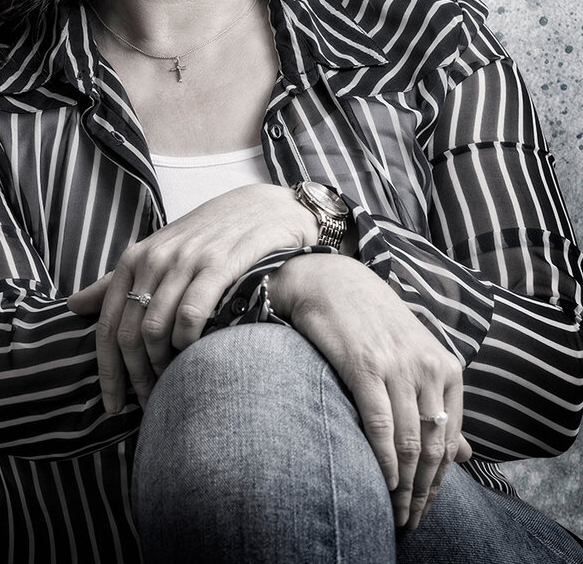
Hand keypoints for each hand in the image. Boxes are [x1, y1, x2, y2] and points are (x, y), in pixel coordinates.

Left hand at [68, 184, 317, 412]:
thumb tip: (71, 305)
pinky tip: (194, 354)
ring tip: (170, 386)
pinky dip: (187, 342)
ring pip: (155, 329)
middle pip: (128, 334)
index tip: (111, 406)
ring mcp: (185, 260)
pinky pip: (190, 314)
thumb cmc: (206, 235)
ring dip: (160, 367)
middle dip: (133, 378)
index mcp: (134, 258)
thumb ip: (116, 280)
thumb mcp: (157, 251)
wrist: (261, 207)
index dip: (107, 372)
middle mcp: (155, 259)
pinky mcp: (218, 264)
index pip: (107, 325)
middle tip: (146, 404)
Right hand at [267, 253, 470, 530]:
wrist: (334, 281)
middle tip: (412, 519)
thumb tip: (465, 453)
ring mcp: (397, 367)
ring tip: (397, 511)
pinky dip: (384, 460)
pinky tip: (383, 481)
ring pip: (409, 441)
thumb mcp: (418, 356)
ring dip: (404, 485)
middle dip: (424, 491)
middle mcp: (428, 367)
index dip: (441, 481)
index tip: (427, 505)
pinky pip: (380, 425)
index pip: (451, 438)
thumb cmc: (374, 321)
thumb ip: (441, 402)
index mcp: (446, 365)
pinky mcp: (365, 366)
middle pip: (433, 446)